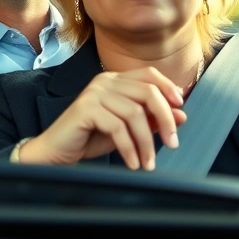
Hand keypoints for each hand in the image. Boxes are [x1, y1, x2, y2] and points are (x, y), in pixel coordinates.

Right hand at [20, 67, 187, 170]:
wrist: (57, 151)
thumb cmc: (90, 137)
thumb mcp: (127, 129)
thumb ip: (151, 120)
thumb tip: (181, 116)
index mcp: (114, 80)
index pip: (149, 74)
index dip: (169, 89)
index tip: (181, 111)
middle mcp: (104, 82)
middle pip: (148, 92)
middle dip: (166, 120)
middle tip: (173, 144)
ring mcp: (93, 93)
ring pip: (135, 114)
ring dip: (146, 143)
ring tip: (148, 163)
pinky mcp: (85, 109)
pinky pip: (118, 128)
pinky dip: (129, 149)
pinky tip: (132, 163)